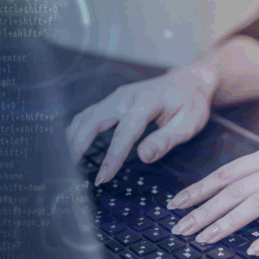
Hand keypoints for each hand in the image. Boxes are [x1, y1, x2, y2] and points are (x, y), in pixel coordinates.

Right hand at [66, 56, 220, 184]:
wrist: (190, 81)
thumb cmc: (191, 103)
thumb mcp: (189, 123)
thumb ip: (166, 140)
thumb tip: (143, 156)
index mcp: (147, 101)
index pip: (124, 132)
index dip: (112, 156)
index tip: (102, 177)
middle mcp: (126, 96)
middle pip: (93, 119)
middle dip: (78, 144)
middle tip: (69, 170)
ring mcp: (117, 96)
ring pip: (86, 116)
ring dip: (73, 137)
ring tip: (66, 162)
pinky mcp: (113, 101)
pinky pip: (89, 114)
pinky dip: (78, 130)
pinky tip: (72, 146)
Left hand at [166, 137, 258, 255]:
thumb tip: (236, 186)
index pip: (228, 173)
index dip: (200, 189)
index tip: (177, 204)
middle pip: (234, 190)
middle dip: (203, 210)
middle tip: (181, 228)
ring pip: (255, 203)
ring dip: (227, 222)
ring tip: (205, 239)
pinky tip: (254, 248)